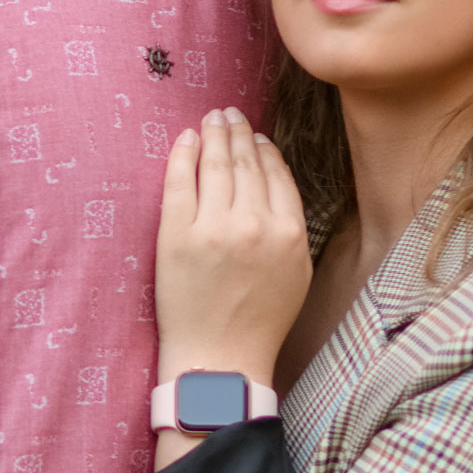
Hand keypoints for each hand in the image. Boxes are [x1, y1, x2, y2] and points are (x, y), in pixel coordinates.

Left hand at [155, 111, 310, 395]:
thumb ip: (291, 226)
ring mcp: (213, 228)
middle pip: (246, 162)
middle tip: (228, 113)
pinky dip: (183, 154)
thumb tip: (275, 179)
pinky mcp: (176, 235)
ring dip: (214, 134)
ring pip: (216, 165)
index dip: (264, 149)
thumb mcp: (296, 273)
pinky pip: (179, 182)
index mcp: (288, 231)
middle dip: (237, 132)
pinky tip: (186, 140)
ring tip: (211, 119)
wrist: (220, 359)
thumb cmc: (260, 322)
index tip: (255, 134)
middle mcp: (254, 223)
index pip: (276, 173)